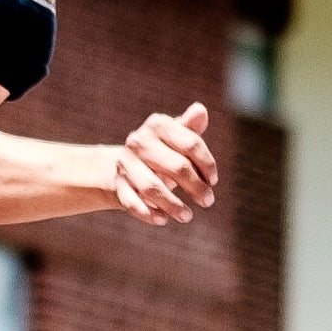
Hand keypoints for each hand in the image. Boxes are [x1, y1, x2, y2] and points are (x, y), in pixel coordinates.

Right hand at [112, 102, 215, 223]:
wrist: (127, 166)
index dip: (207, 164)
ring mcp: (126, 164)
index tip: (213, 180)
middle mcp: (138, 142)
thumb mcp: (176, 138)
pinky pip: (132, 203)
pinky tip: (163, 220)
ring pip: (153, 188)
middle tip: (208, 201)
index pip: (191, 144)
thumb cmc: (162, 152)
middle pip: (176, 167)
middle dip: (196, 187)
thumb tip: (200, 111)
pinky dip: (148, 214)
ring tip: (187, 216)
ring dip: (173, 205)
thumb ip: (190, 128)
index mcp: (158, 125)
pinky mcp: (118, 185)